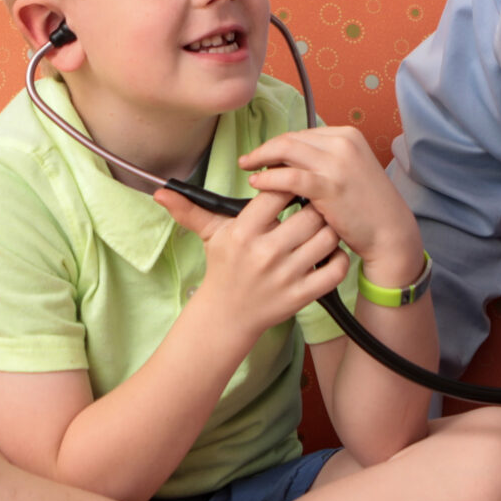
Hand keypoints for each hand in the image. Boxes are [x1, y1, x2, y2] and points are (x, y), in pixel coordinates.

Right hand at [154, 186, 351, 343]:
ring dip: (330, 230)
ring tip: (325, 226)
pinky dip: (340, 258)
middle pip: (310, 214)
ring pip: (327, 239)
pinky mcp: (302, 296)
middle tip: (318, 205)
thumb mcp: (209, 236)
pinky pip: (336, 270)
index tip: (294, 186)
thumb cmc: (223, 268)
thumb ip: (190, 210)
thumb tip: (159, 191)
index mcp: (244, 232)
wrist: (227, 316)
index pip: (279, 192)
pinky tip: (331, 252)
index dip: (291, 184)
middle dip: (317, 206)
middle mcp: (265, 252)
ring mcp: (286, 276)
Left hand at [237, 126, 425, 290]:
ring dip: (261, 158)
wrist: (389, 231)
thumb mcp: (349, 171)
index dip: (277, 144)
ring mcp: (337, 163)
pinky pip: (290, 176)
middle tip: (246, 160)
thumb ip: (323, 161)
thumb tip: (287, 159)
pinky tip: (257, 184)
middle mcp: (343, 143)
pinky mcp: (330, 185)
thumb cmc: (366, 206)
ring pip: (286, 150)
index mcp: (347, 135)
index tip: (262, 155)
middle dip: (264, 148)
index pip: (301, 134)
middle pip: (290, 139)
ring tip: (247, 169)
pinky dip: (269, 178)